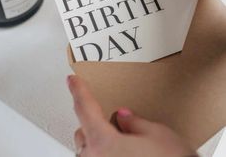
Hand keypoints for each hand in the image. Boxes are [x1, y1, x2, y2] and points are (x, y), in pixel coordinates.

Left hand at [68, 75, 195, 156]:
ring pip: (87, 152)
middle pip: (82, 133)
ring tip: (120, 142)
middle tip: (111, 119)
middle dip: (92, 122)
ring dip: (98, 143)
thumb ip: (135, 123)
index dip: (78, 90)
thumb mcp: (157, 135)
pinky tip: (122, 155)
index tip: (72, 81)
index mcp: (104, 142)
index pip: (85, 108)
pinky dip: (103, 155)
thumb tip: (124, 118)